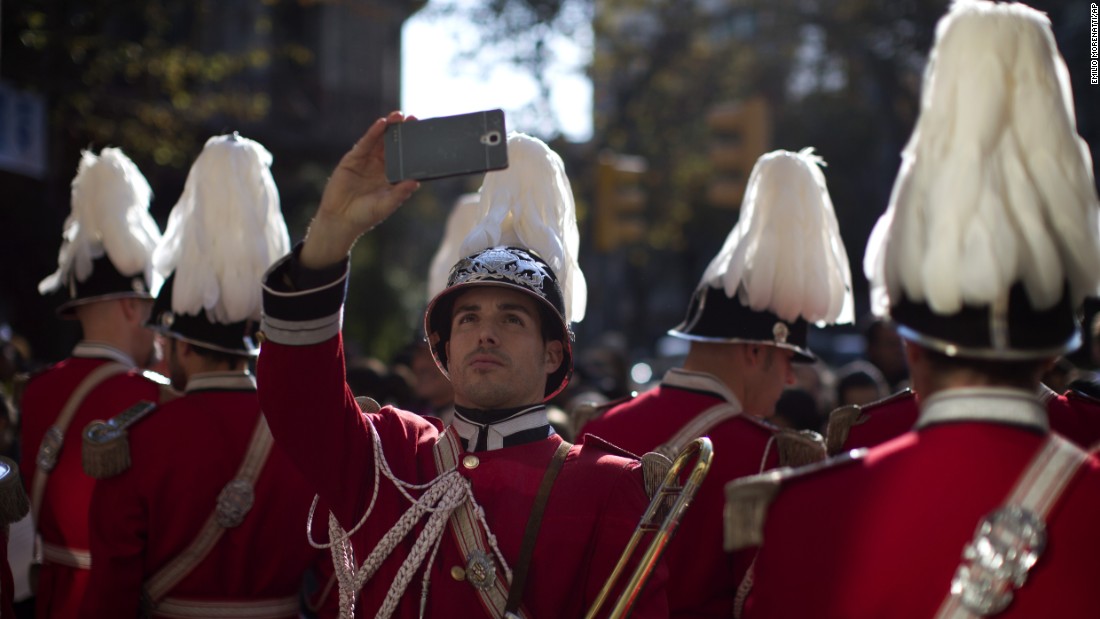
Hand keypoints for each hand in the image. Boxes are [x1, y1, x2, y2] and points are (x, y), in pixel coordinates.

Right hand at [301, 111, 419, 267]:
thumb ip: (400, 193)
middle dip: (402, 132)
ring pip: (379, 141)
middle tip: (413, 118)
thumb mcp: (386, 205)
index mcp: (391, 177)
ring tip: (398, 115)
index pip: (404, 158)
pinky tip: (381, 124)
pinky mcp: (352, 159)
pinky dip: (373, 133)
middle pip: (393, 145)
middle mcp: (380, 167)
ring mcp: (366, 162)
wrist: (339, 220)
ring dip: (388, 127)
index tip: (422, 135)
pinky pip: (364, 143)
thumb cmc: (365, 216)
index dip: (412, 147)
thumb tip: (416, 182)